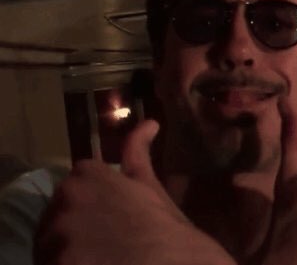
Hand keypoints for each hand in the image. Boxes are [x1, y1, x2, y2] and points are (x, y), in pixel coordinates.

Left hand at [34, 120, 235, 264]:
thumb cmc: (168, 230)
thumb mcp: (151, 188)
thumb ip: (138, 153)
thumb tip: (149, 123)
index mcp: (87, 176)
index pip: (76, 184)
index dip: (94, 203)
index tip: (110, 219)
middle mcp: (65, 202)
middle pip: (59, 213)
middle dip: (77, 226)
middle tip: (107, 243)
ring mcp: (57, 241)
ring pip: (51, 245)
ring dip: (67, 252)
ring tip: (100, 258)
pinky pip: (52, 264)